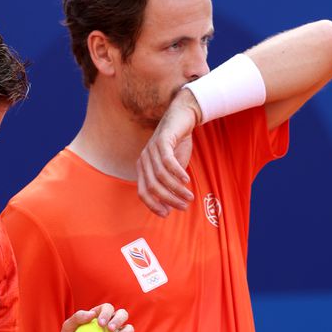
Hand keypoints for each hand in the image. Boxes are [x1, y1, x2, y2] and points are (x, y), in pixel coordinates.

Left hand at [55, 303, 133, 331]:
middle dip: (119, 319)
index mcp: (99, 315)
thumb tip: (92, 314)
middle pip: (122, 315)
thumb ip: (77, 318)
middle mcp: (109, 324)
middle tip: (110, 329)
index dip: (107, 313)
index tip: (100, 323)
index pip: (108, 308)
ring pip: (128, 330)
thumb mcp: (67, 328)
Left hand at [137, 89, 201, 216]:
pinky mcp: (161, 141)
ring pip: (161, 177)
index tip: (167, 213)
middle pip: (153, 187)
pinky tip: (187, 180)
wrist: (182, 117)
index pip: (142, 192)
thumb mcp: (173, 167)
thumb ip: (171, 184)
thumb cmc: (177, 144)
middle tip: (184, 206)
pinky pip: (167, 162)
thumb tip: (171, 206)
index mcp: (143, 168)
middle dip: (169, 199)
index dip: (153, 205)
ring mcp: (150, 150)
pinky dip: (177, 173)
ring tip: (189, 196)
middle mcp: (143, 159)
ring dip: (176, 189)